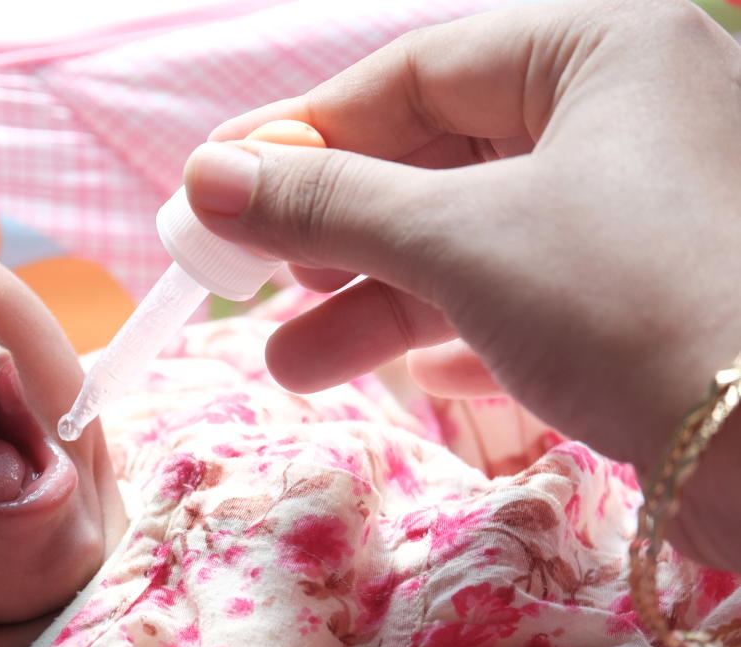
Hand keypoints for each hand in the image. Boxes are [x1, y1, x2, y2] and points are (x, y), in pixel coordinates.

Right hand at [183, 0, 740, 568]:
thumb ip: (326, 204)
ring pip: (480, 242)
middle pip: (441, 163)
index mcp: (600, 54)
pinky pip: (531, 299)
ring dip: (381, 304)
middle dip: (339, 237)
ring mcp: (647, 214)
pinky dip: (464, 335)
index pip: (414, 74)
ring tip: (296, 366)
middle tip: (255, 283)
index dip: (303, 135)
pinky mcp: (655, 302)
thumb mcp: (456, 238)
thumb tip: (203, 179)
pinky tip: (420, 381)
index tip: (215, 185)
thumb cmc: (627, 300)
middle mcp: (630, 119)